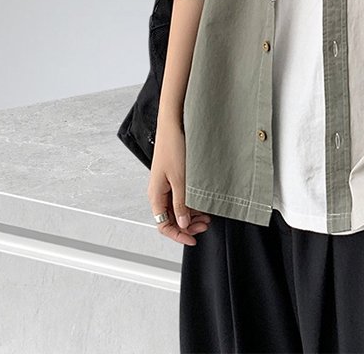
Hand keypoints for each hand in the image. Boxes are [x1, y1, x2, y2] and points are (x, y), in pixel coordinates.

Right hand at [147, 120, 210, 243]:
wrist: (173, 125)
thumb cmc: (173, 148)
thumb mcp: (180, 179)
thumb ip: (181, 204)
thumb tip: (183, 224)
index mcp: (156, 196)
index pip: (164, 225)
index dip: (179, 235)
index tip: (194, 239)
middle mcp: (159, 193)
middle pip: (171, 219)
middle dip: (188, 225)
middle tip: (206, 225)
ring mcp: (166, 185)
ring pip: (177, 209)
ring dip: (191, 215)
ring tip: (207, 215)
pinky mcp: (174, 178)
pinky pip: (181, 197)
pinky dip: (191, 203)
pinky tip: (202, 202)